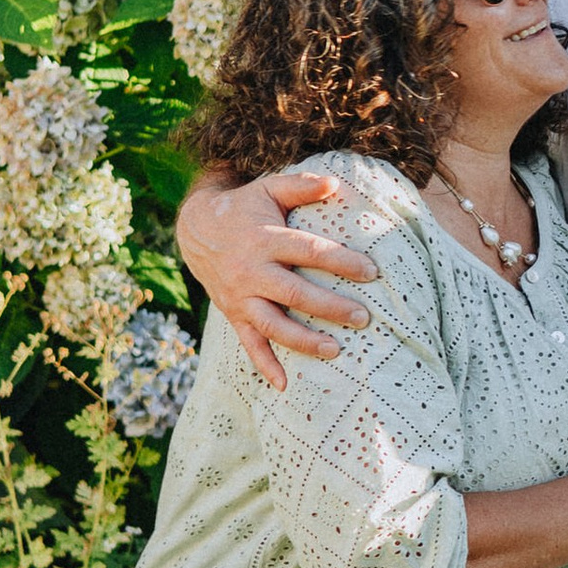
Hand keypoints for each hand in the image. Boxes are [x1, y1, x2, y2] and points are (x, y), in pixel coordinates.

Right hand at [177, 169, 379, 390]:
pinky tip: (285, 385)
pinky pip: (249, 344)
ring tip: (335, 351)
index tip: (372, 271)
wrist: (196, 230)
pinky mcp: (233, 314)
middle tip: (363, 318)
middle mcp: (252, 272)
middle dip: (330, 307)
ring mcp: (241, 297)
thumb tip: (336, 183)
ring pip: (273, 324)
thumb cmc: (244, 208)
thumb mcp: (268, 189)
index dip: (341, 261)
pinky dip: (265, 365)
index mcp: (265, 240)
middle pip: (295, 293)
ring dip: (303, 340)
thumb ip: (300, 186)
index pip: (309, 252)